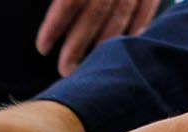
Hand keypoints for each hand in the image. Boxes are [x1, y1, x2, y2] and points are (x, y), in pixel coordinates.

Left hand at [36, 0, 161, 76]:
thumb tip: (42, 8)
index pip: (68, 2)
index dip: (54, 26)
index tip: (43, 48)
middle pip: (92, 16)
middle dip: (77, 46)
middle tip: (65, 70)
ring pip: (119, 20)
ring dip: (103, 46)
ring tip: (91, 67)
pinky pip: (145, 14)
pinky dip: (135, 32)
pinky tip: (124, 50)